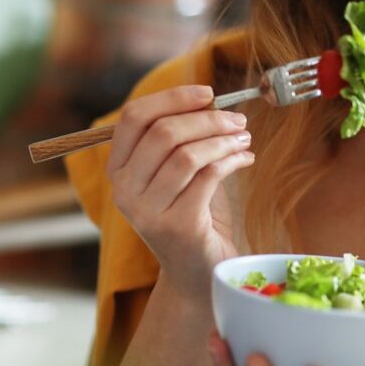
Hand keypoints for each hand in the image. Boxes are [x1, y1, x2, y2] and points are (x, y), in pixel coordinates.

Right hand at [106, 85, 253, 299]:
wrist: (199, 272)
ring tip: (245, 139)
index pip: (134, 117)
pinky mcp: (177, 226)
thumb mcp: (180, 173)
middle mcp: (124, 191)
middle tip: (238, 121)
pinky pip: (208, 176)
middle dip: (207, 119)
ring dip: (223, 139)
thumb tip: (210, 100)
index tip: (208, 93)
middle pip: (163, 132)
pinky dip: (232, 160)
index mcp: (118, 170)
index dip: (172, 98)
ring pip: (187, 154)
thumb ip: (183, 138)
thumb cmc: (193, 213)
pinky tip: (246, 159)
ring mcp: (147, 211)